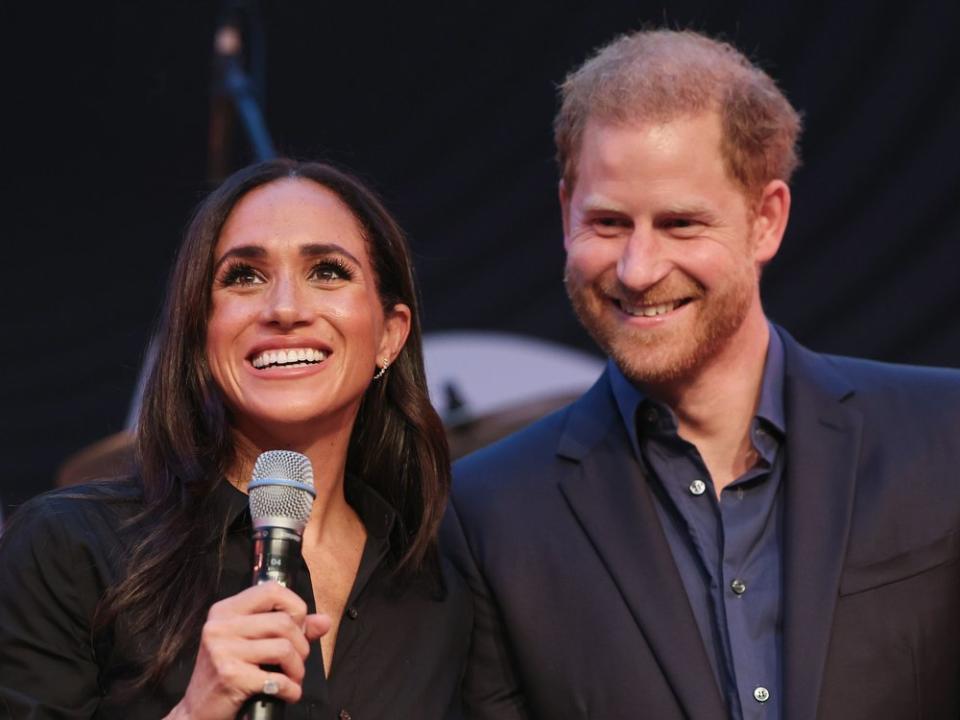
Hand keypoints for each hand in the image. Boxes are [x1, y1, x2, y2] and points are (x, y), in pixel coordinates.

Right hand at [164, 582, 330, 719]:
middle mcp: (220, 625)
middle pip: (283, 622)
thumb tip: (324, 620)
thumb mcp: (253, 644)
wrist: (197, 712)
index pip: (271, 590)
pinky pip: (277, 678)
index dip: (294, 607)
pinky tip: (288, 693)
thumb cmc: (228, 674)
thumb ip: (290, 629)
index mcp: (226, 610)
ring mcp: (222, 650)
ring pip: (284, 648)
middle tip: (297, 662)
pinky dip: (291, 689)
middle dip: (301, 645)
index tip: (297, 628)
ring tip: (292, 678)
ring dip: (297, 669)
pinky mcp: (230, 675)